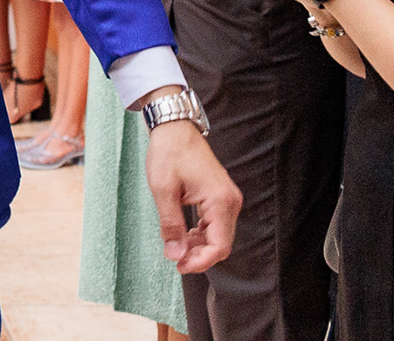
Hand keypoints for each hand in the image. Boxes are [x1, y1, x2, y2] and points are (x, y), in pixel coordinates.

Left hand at [143, 114, 240, 273]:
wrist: (174, 128)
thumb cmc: (169, 152)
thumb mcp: (163, 190)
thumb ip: (170, 224)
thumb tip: (174, 254)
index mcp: (220, 201)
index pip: (219, 245)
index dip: (200, 261)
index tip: (180, 266)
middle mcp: (229, 202)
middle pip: (221, 243)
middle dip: (198, 255)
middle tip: (174, 259)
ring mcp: (226, 199)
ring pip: (217, 235)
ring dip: (198, 245)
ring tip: (175, 246)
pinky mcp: (219, 197)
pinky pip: (214, 224)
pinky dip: (200, 233)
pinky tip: (183, 234)